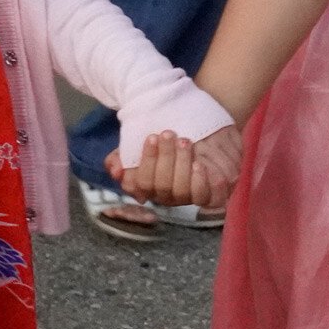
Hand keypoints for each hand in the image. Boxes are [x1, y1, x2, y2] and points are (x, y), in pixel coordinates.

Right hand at [106, 129, 237, 208]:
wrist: (207, 129)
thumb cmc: (172, 137)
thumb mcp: (144, 140)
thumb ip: (124, 154)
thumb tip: (116, 170)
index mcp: (149, 185)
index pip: (140, 184)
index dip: (146, 161)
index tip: (151, 137)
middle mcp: (167, 195)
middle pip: (160, 187)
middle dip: (164, 158)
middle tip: (169, 134)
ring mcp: (189, 197)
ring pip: (180, 192)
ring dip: (181, 165)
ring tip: (185, 142)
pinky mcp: (212, 196)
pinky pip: (204, 199)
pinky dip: (200, 182)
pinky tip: (198, 164)